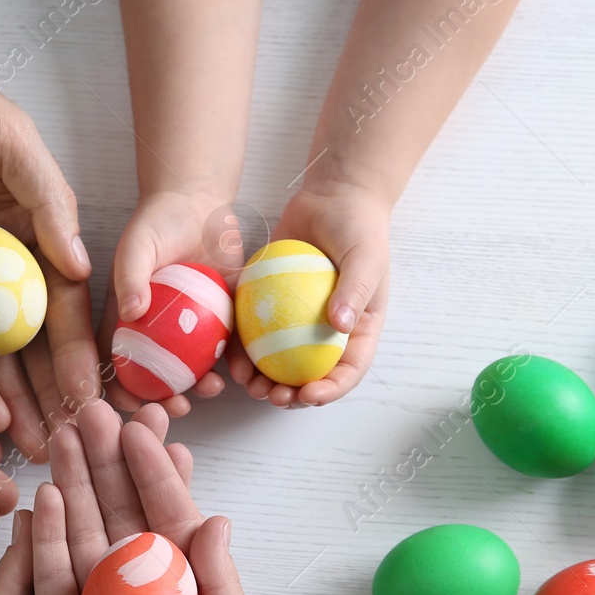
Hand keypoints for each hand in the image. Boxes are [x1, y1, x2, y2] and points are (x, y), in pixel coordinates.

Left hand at [0, 40, 97, 461]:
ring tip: (29, 443)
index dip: (80, 346)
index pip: (64, 297)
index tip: (93, 391)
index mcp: (35, 221)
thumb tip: (81, 264)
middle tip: (65, 436)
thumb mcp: (5, 137)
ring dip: (9, 397)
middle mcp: (0, 258)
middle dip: (50, 388)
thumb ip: (47, 199)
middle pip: (31, 337)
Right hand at [32, 401, 266, 594]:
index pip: (169, 519)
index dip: (156, 473)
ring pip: (82, 532)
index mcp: (188, 594)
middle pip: (120, 513)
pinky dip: (47, 535)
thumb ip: (221, 585)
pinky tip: (45, 495)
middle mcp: (139, 593)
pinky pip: (50, 575)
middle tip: (92, 408)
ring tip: (62, 432)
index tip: (143, 428)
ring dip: (73, 482)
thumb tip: (215, 520)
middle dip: (107, 461)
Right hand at [101, 189, 240, 416]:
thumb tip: (131, 313)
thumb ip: (130, 276)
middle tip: (180, 406)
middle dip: (166, 400)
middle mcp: (156, 331)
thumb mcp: (136, 245)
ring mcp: (188, 329)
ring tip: (213, 388)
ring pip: (193, 370)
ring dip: (201, 386)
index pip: (115, 364)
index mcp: (126, 320)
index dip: (120, 391)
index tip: (135, 403)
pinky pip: (226, 348)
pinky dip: (233, 362)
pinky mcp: (220, 320)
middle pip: (156, 378)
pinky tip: (242, 370)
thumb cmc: (158, 222)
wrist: (199, 204)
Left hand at [227, 181, 389, 407]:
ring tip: (247, 384)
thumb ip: (354, 291)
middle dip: (292, 394)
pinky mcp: (270, 304)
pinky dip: (243, 347)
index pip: (348, 370)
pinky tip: (228, 357)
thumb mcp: (366, 257)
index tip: (309, 395)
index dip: (331, 390)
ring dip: (264, 378)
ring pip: (279, 361)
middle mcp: (326, 331)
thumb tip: (340, 326)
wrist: (333, 197)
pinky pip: (255, 332)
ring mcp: (296, 320)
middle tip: (273, 396)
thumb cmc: (359, 228)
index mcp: (357, 330)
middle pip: (310, 374)